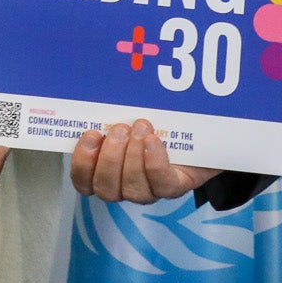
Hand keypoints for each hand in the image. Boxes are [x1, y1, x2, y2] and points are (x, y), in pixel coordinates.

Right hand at [70, 119, 217, 204]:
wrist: (199, 132)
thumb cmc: (156, 121)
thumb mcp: (129, 115)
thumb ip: (111, 112)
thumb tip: (96, 92)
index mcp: (108, 172)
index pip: (84, 182)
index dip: (82, 163)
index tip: (91, 134)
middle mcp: (126, 186)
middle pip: (107, 189)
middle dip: (111, 158)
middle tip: (120, 128)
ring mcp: (151, 190)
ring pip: (133, 190)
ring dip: (133, 158)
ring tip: (141, 127)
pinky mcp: (176, 186)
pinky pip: (162, 185)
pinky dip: (154, 163)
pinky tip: (154, 141)